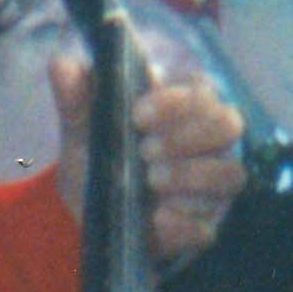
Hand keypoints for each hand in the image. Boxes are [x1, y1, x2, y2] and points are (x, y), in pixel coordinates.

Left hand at [51, 55, 247, 268]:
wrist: (88, 216)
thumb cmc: (96, 160)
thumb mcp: (81, 130)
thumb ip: (75, 100)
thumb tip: (61, 64)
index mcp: (181, 107)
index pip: (203, 89)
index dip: (177, 101)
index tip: (138, 116)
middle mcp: (206, 142)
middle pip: (230, 124)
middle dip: (188, 136)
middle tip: (145, 150)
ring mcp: (209, 186)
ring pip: (231, 174)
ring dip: (191, 175)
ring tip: (151, 180)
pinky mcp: (200, 227)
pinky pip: (208, 226)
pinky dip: (184, 223)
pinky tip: (157, 218)